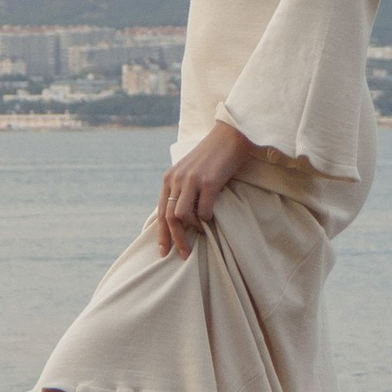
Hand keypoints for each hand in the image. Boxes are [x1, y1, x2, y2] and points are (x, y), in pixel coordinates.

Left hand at [156, 118, 256, 255]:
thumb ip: (183, 189)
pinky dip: (207, 220)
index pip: (161, 211)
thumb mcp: (190, 170)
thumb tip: (181, 217)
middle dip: (175, 240)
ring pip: (181, 216)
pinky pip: (203, 211)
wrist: (231, 136)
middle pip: (169, 217)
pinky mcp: (209, 182)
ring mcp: (192, 180)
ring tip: (201, 234)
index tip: (163, 251)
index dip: (161, 234)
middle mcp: (177, 179)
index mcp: (170, 177)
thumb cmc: (213, 156)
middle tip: (183, 255)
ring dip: (191, 230)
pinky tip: (212, 220)